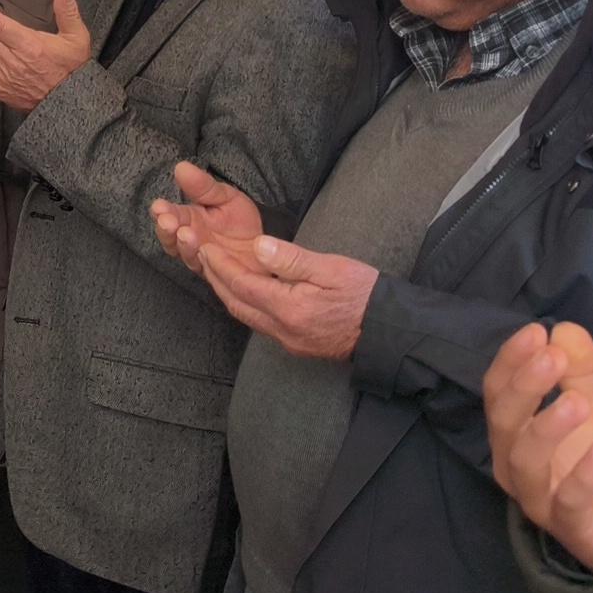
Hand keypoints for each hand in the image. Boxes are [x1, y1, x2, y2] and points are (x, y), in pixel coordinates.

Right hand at [151, 161, 265, 274]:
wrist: (267, 249)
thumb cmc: (241, 222)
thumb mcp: (226, 197)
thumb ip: (204, 187)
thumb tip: (181, 166)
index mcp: (189, 219)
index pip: (169, 214)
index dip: (162, 211)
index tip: (158, 207)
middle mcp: (189, 240)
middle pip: (170, 238)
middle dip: (166, 230)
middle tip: (167, 222)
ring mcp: (201, 259)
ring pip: (185, 255)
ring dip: (183, 245)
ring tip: (186, 234)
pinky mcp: (215, 275)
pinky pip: (207, 271)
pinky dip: (204, 262)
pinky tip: (205, 251)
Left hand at [196, 235, 377, 360]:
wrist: (390, 332)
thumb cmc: (366, 295)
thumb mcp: (332, 268)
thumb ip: (292, 259)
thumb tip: (257, 247)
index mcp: (290, 308)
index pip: (242, 284)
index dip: (220, 265)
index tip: (205, 247)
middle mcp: (283, 330)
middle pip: (236, 303)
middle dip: (216, 279)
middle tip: (202, 257)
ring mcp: (288, 341)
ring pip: (246, 316)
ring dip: (228, 293)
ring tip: (217, 272)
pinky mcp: (296, 345)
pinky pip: (260, 324)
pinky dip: (245, 304)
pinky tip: (245, 292)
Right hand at [485, 322, 592, 573]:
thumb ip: (580, 373)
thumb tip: (564, 328)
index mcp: (513, 434)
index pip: (496, 392)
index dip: (510, 361)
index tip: (536, 332)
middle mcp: (513, 466)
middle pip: (503, 423)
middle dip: (523, 387)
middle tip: (552, 358)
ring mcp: (538, 500)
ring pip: (525, 462)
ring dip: (547, 427)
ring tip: (578, 403)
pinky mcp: (571, 529)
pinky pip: (568, 502)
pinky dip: (585, 475)